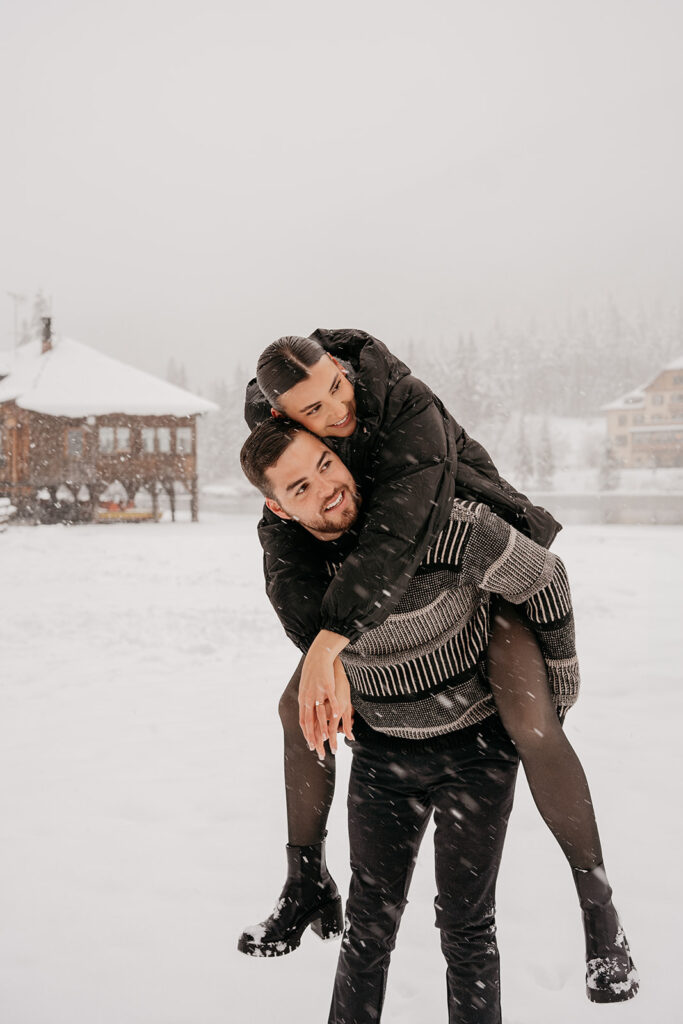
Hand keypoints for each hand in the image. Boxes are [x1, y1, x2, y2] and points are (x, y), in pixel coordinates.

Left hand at [299, 630, 349, 754]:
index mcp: (303, 700)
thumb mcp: (308, 687)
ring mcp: (317, 692)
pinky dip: (333, 708)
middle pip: (311, 723)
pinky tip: (337, 716)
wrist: (317, 654)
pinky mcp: (326, 684)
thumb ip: (309, 700)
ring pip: (320, 714)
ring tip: (328, 740)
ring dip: (324, 728)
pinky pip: (330, 699)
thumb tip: (310, 710)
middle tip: (318, 753)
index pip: (303, 722)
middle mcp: (308, 698)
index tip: (311, 746)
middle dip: (315, 739)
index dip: (307, 735)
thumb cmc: (315, 671)